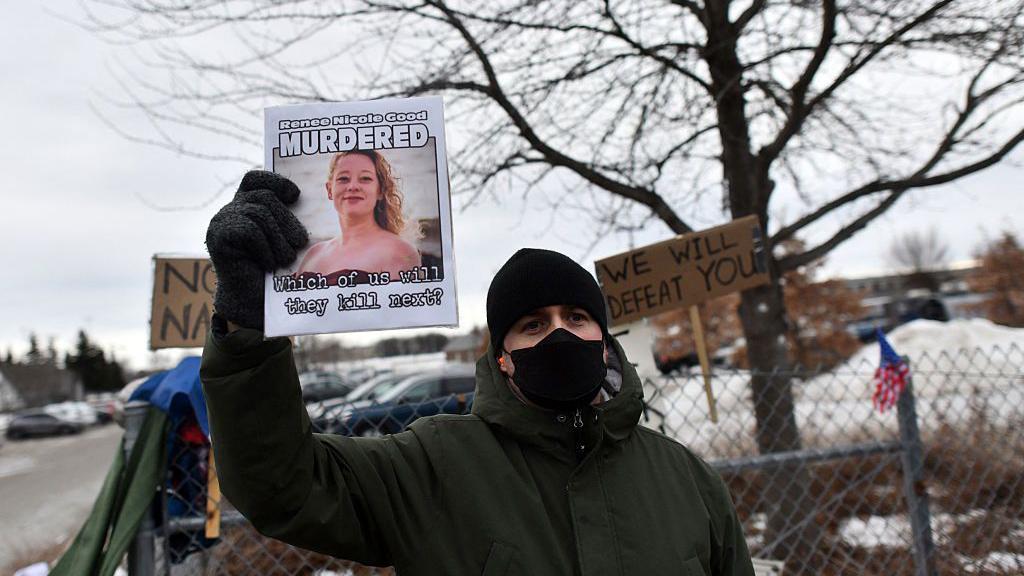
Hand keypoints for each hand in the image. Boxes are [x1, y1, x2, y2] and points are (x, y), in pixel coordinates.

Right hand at [206, 171, 308, 329]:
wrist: (252, 303)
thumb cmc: (273, 272)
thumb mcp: (283, 239)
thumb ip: (285, 218)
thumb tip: (304, 199)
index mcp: (246, 207)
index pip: (254, 179)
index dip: (274, 181)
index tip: (295, 195)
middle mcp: (231, 210)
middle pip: (264, 197)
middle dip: (287, 219)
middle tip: (300, 241)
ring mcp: (221, 222)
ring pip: (259, 213)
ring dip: (278, 238)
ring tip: (285, 258)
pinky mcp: (217, 236)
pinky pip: (249, 230)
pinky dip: (265, 248)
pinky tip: (268, 264)